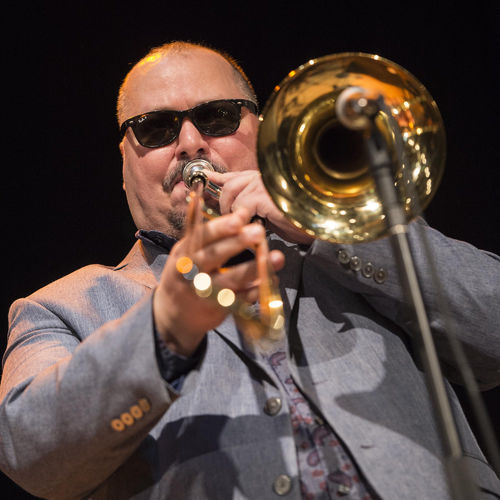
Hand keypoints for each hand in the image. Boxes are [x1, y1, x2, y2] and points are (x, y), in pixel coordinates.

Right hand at [153, 208, 284, 355]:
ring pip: (229, 280)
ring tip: (277, 257)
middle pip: (213, 256)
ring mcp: (203, 293)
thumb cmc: (186, 274)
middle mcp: (191, 272)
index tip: (241, 216)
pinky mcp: (215, 310)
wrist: (172, 315)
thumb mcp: (188, 253)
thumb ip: (212, 237)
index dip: (221, 226)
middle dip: (236, 243)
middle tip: (258, 231)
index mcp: (184, 253)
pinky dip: (256, 290)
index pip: (201, 237)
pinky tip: (271, 280)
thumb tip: (243, 215)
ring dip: (253, 268)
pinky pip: (239, 300)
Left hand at [205, 170, 314, 244]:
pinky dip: (243, 220)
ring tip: (244, 226)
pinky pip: (242, 207)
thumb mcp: (268, 211)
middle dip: (224, 203)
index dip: (218, 178)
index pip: (235, 175)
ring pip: (233, 196)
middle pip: (230, 185)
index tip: (205, 179)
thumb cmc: (298, 219)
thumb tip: (233, 207)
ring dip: (234, 214)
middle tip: (230, 220)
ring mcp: (264, 183)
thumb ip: (250, 204)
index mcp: (264, 176)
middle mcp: (263, 175)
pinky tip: (253, 227)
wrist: (318, 224)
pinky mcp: (264, 195)